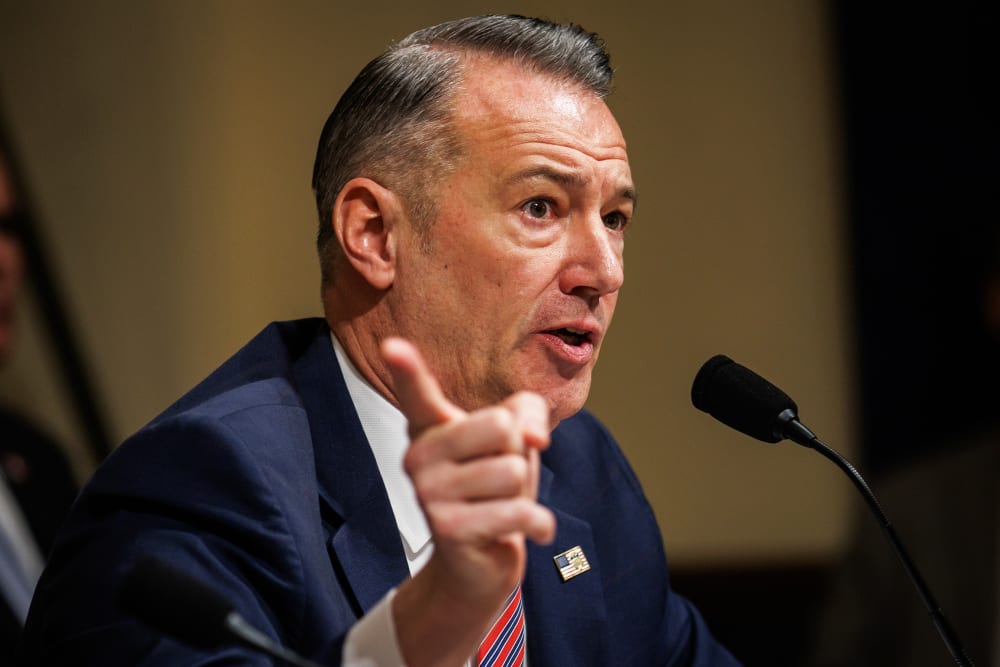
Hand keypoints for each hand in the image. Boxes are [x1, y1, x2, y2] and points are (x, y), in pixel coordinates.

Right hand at [382, 337, 554, 666]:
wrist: (480, 563)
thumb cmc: (496, 485)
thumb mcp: (518, 436)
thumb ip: (529, 412)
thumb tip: (536, 439)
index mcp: (430, 426)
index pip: (418, 392)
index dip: (406, 368)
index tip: (390, 345)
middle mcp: (418, 457)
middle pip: (500, 425)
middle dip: (518, 451)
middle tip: (500, 476)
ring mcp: (428, 495)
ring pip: (513, 469)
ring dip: (523, 491)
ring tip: (502, 504)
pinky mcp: (449, 530)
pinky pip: (519, 510)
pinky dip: (538, 524)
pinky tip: (526, 531)